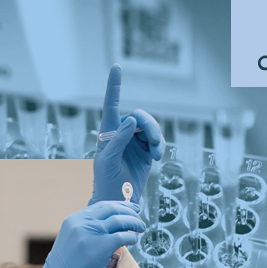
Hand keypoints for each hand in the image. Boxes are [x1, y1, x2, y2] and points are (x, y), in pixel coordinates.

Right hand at [39, 201, 144, 267]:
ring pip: (120, 220)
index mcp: (73, 220)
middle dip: (129, 211)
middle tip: (138, 215)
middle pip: (112, 209)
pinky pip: (123, 236)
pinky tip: (134, 240)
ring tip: (140, 227)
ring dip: (134, 222)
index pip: (100, 206)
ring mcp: (91, 234)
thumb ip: (85, 231)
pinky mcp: (101, 247)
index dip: (118, 206)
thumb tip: (108, 228)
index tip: (129, 209)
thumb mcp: (71, 242)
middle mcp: (81, 223)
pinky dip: (132, 237)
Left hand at [90, 64, 165, 205]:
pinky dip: (160, 145)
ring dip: (156, 136)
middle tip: (154, 142)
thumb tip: (131, 120)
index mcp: (107, 132)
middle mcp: (121, 133)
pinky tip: (158, 156)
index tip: (117, 66)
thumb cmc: (106, 182)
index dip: (114, 85)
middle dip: (150, 126)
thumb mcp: (108, 161)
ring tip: (157, 153)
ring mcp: (134, 141)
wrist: (119, 201)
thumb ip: (118, 140)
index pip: (110, 105)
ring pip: (150, 126)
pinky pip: (157, 139)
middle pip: (139, 116)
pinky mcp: (146, 150)